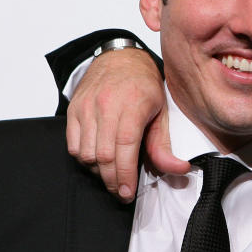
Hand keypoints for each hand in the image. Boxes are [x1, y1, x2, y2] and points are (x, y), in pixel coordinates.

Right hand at [66, 47, 188, 201]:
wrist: (120, 59)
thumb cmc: (144, 86)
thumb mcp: (162, 113)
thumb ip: (165, 145)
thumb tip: (179, 169)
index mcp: (133, 105)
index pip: (124, 148)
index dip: (125, 175)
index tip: (128, 192)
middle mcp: (106, 105)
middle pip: (103, 156)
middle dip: (112, 180)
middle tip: (121, 192)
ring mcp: (86, 107)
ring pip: (85, 154)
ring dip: (98, 172)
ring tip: (112, 174)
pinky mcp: (73, 110)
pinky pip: (73, 145)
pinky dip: (84, 159)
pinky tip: (98, 160)